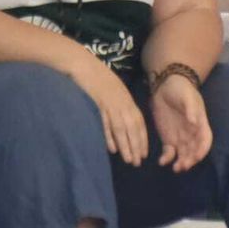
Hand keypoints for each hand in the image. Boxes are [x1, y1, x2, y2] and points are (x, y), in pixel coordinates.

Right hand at [65, 49, 148, 164]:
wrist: (84, 64)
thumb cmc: (98, 78)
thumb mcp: (114, 91)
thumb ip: (119, 106)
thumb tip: (121, 125)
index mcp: (127, 100)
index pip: (139, 123)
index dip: (142, 139)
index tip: (144, 153)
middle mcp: (122, 103)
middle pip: (132, 128)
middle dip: (136, 146)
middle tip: (138, 162)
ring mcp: (110, 104)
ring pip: (121, 128)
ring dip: (126, 145)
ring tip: (129, 160)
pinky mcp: (98, 104)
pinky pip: (106, 122)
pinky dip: (109, 136)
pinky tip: (112, 149)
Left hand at [150, 73, 212, 172]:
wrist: (165, 86)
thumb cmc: (180, 89)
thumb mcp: (186, 96)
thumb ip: (191, 109)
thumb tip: (195, 122)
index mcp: (200, 124)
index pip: (205, 140)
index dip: (202, 150)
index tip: (196, 156)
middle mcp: (192, 134)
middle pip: (194, 151)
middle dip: (190, 160)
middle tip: (183, 165)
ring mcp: (180, 138)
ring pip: (183, 155)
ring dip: (181, 162)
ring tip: (176, 168)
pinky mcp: (168, 139)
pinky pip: (169, 152)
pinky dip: (167, 158)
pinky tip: (162, 161)